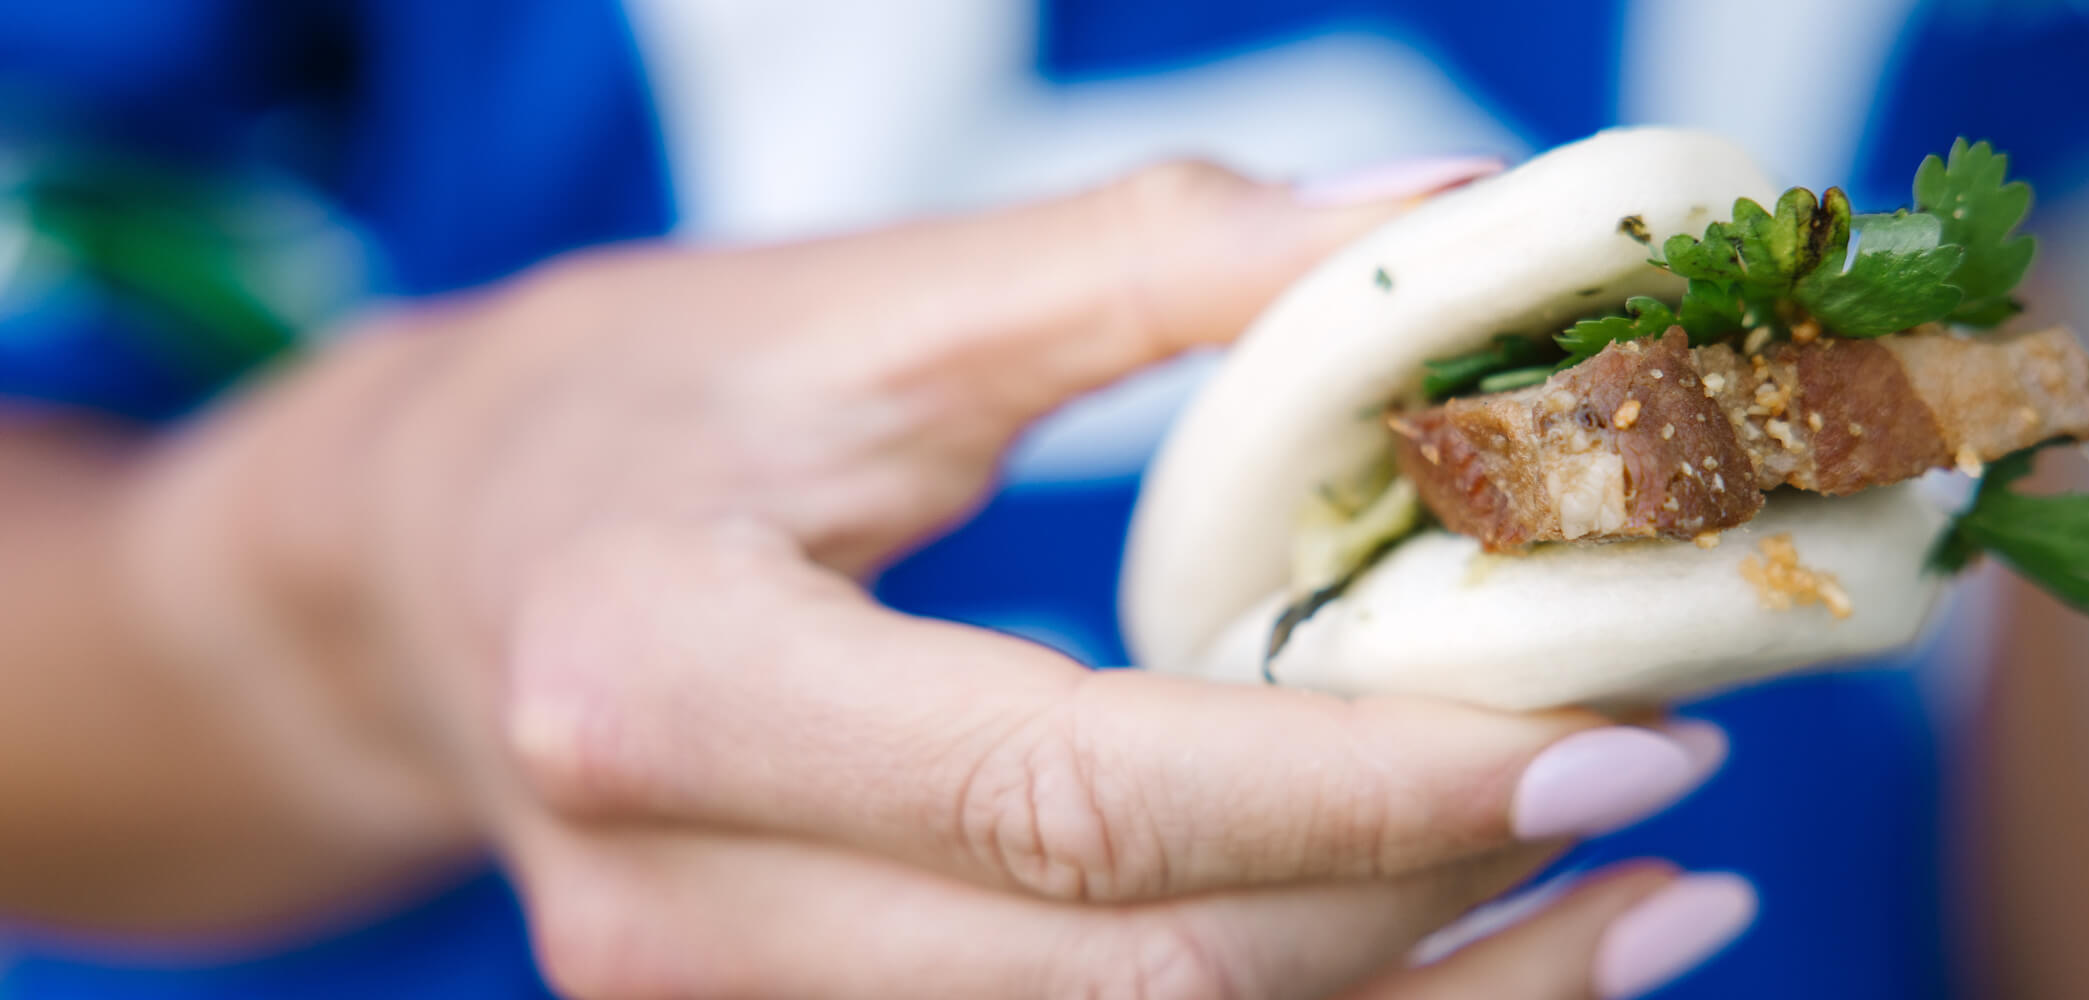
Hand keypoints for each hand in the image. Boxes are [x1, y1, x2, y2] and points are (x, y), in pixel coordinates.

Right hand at [138, 157, 1751, 997]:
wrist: (418, 572)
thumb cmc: (630, 407)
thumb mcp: (857, 307)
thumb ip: (1148, 267)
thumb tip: (1443, 220)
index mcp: (667, 683)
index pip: (1076, 797)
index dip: (1369, 791)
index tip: (1623, 737)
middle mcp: (677, 911)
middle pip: (1131, 986)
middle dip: (1438, 916)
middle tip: (1669, 801)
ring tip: (1637, 915)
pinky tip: (1457, 954)